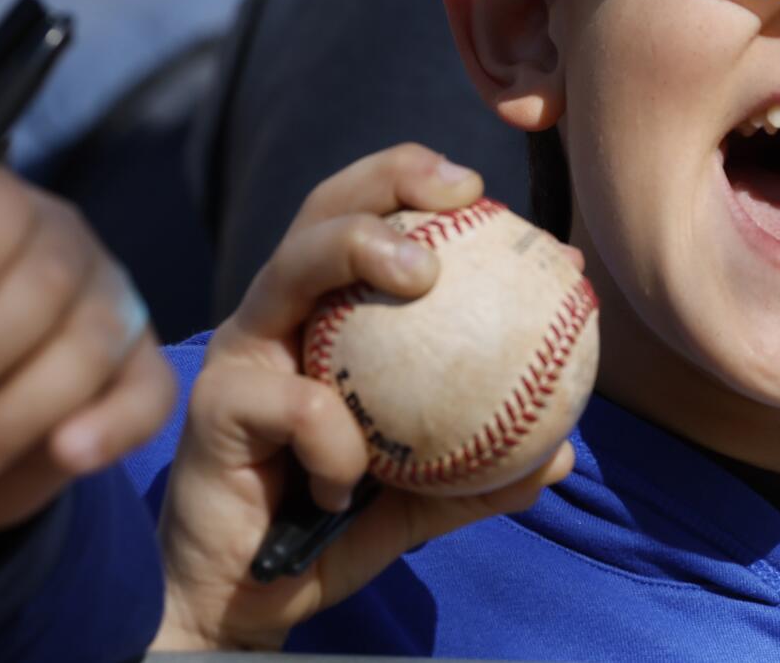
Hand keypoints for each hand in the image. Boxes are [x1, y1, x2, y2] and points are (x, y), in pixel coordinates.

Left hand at [0, 160, 174, 534]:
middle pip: (49, 283)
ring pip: (92, 343)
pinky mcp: (144, 376)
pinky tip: (68, 454)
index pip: (3, 211)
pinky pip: (149, 393)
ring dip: (22, 406)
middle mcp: (71, 251)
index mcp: (4, 214)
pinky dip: (114, 424)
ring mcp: (116, 311)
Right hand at [152, 144, 575, 651]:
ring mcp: (240, 354)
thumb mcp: (421, 497)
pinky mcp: (215, 404)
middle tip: (462, 193)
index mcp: (323, 317)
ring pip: (291, 268)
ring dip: (358, 248)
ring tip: (423, 272)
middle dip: (389, 178)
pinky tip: (349, 485)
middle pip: (322, 211)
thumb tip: (564, 453)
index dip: (419, 185)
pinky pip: (297, 404)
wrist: (247, 600)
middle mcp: (276, 317)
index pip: (366, 219)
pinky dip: (338, 444)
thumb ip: (481, 473)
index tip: (491, 196)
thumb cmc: (329, 528)